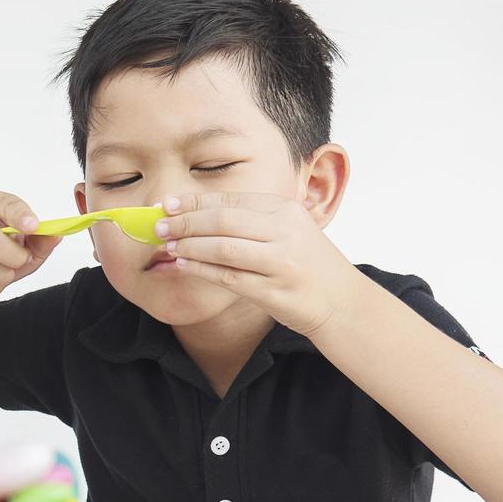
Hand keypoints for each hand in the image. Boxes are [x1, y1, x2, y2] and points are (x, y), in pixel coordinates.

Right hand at [0, 192, 60, 304]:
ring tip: (4, 273)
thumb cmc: (8, 257)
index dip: (20, 216)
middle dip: (12, 257)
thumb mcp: (32, 249)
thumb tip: (55, 235)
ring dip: (2, 276)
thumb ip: (44, 242)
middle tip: (21, 262)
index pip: (8, 205)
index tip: (33, 226)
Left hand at [158, 192, 366, 336]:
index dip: (195, 201)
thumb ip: (253, 220)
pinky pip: (227, 277)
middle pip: (223, 220)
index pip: (231, 200)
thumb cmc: (308, 265)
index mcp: (286, 211)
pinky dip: (200, 269)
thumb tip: (200, 214)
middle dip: (185, 221)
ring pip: (223, 248)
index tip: (168, 203)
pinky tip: (183, 264)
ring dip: (189, 245)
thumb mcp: (289, 231)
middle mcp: (285, 233)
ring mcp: (280, 262)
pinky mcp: (273, 291)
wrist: (343, 301)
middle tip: (159, 225)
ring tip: (167, 245)